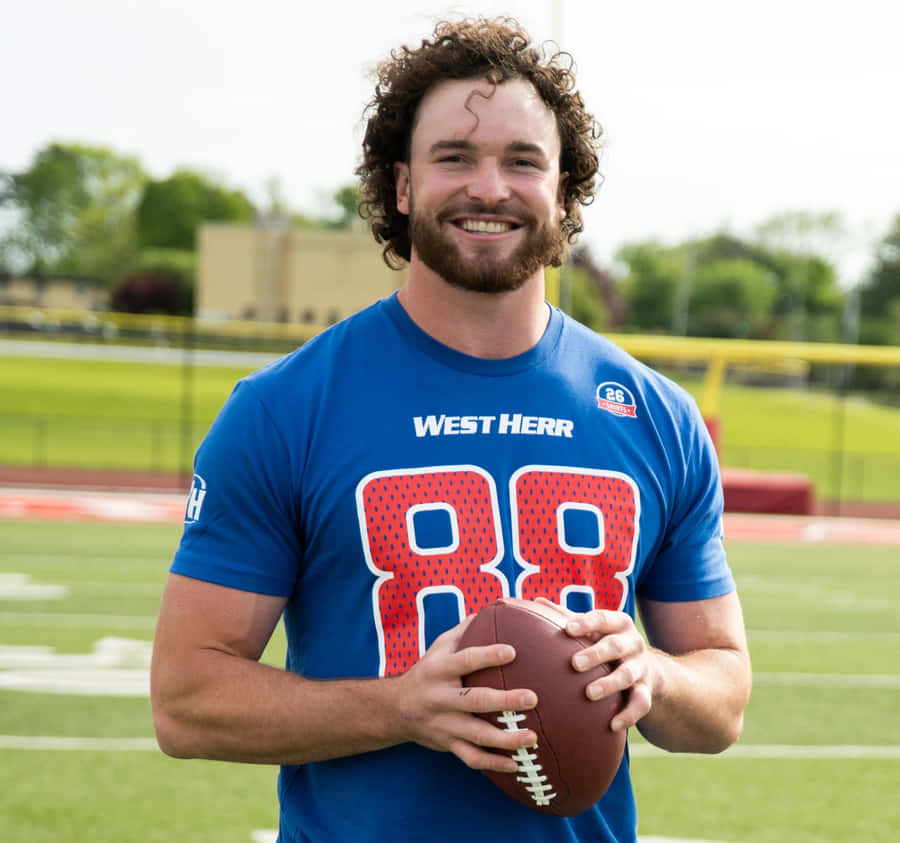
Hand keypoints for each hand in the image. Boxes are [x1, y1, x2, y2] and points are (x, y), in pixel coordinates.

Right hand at [394, 616, 538, 772]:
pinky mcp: (447, 744)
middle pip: (474, 701)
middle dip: (504, 701)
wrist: (396, 708)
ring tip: (532, 738)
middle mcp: (440, 698)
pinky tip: (516, 765)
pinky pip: (471, 758)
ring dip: (505, 739)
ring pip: (475, 735)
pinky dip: (493, 764)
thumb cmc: (428, 670)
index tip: (512, 651)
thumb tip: (498, 606)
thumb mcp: (439, 646)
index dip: (487, 655)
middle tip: (532, 698)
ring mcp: (443, 724)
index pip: (465, 660)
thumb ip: (466, 629)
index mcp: (439, 670)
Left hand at [536, 598, 654, 732]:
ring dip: (609, 684)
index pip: (602, 618)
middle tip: (574, 664)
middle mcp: (632, 643)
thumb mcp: (593, 628)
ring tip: (589, 694)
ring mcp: (641, 667)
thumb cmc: (606, 643)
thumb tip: (537, 602)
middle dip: (596, 654)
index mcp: (618, 623)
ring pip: (628, 675)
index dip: (586, 623)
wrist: (647, 668)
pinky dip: (629, 715)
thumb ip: (568, 616)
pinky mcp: (647, 691)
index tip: (568, 629)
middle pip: (615, 646)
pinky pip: (641, 704)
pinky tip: (613, 725)